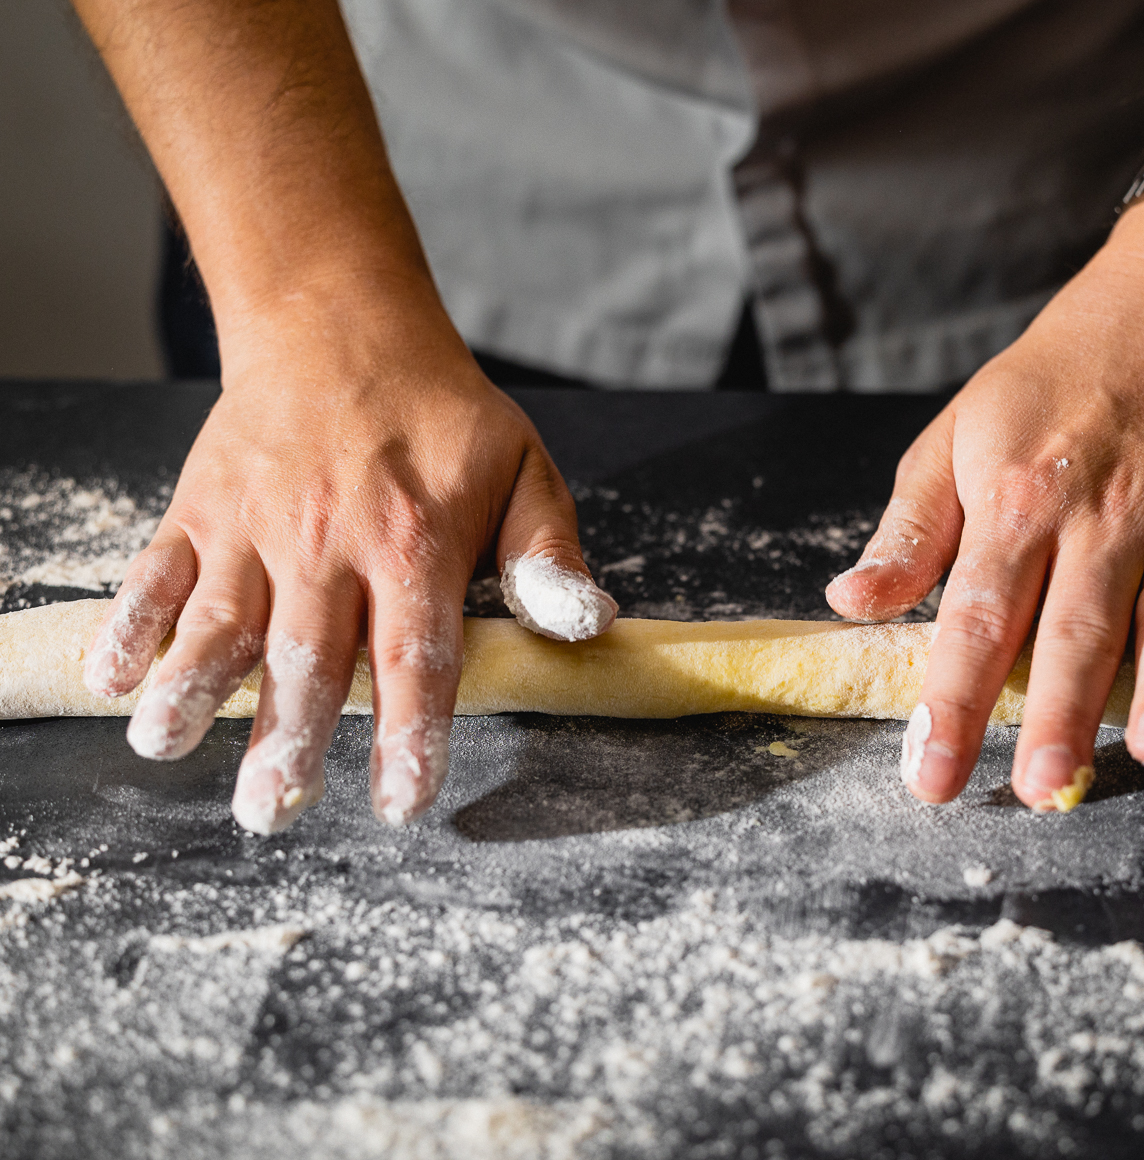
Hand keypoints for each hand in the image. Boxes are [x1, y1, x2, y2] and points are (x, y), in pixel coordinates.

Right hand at [82, 274, 609, 832]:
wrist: (342, 324)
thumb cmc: (442, 417)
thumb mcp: (524, 472)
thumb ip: (547, 555)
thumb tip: (585, 625)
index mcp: (415, 540)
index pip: (413, 655)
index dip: (409, 732)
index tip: (401, 801)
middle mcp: (329, 539)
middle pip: (308, 654)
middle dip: (286, 737)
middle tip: (273, 810)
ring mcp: (256, 523)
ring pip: (220, 618)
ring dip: (193, 687)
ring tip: (167, 748)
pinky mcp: (201, 507)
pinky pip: (157, 572)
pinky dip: (131, 623)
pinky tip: (113, 680)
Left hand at [827, 199, 1143, 808]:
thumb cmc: (1049, 385)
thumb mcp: (954, 439)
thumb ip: (910, 532)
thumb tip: (851, 604)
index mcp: (1018, 501)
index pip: (976, 616)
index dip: (951, 701)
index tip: (932, 775)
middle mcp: (1104, 512)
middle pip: (1076, 628)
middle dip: (1057, 713)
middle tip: (1042, 788)